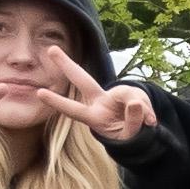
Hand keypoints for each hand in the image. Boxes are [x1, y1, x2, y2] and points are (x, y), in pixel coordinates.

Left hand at [35, 46, 157, 141]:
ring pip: (128, 95)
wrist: (142, 137)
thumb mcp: (130, 137)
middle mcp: (100, 102)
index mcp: (94, 117)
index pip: (74, 109)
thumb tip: (135, 103)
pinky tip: (150, 120)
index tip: (39, 93)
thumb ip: (132, 121)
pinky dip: (148, 110)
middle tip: (51, 49)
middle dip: (67, 65)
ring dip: (140, 108)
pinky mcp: (129, 93)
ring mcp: (114, 96)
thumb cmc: (129, 139)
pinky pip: (140, 98)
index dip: (58, 101)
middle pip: (82, 80)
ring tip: (148, 122)